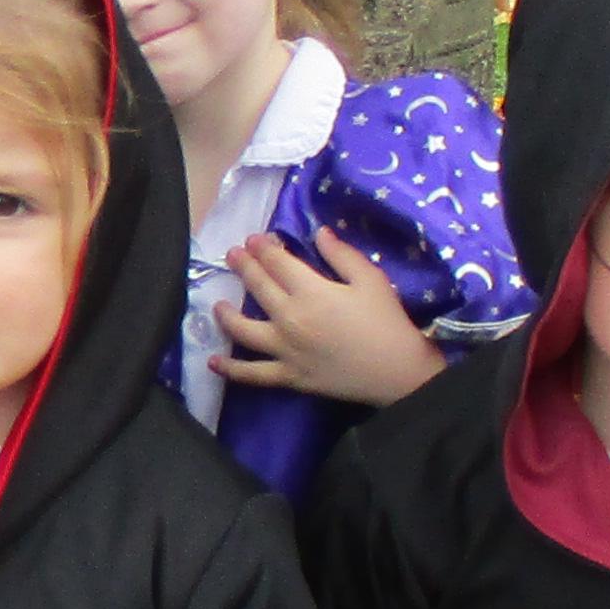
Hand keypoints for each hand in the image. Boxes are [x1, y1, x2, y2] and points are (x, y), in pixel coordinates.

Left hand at [211, 227, 444, 406]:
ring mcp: (285, 350)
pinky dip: (230, 369)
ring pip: (243, 330)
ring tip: (219, 304)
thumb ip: (341, 255)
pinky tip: (213, 362)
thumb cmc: (387, 322)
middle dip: (243, 267)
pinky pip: (252, 374)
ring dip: (227, 314)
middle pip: (258, 287)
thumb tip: (319, 232)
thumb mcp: (370, 279)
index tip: (254, 239)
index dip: (263, 248)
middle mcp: (290, 319)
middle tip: (233, 255)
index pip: (277, 263)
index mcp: (310, 291)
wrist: (397, 372)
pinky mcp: (288, 376)